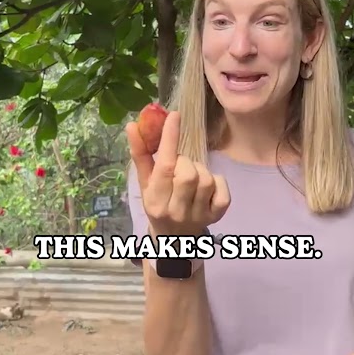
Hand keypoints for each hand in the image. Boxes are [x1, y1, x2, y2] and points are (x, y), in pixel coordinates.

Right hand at [126, 110, 230, 236]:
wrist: (175, 238)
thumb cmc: (158, 204)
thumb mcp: (145, 183)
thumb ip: (141, 155)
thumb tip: (131, 125)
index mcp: (156, 202)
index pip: (165, 167)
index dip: (170, 139)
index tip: (174, 116)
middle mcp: (177, 211)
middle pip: (188, 172)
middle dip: (185, 161)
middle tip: (179, 166)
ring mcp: (198, 216)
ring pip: (206, 178)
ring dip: (199, 170)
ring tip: (191, 177)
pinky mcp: (217, 215)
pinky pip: (222, 187)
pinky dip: (216, 181)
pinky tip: (206, 187)